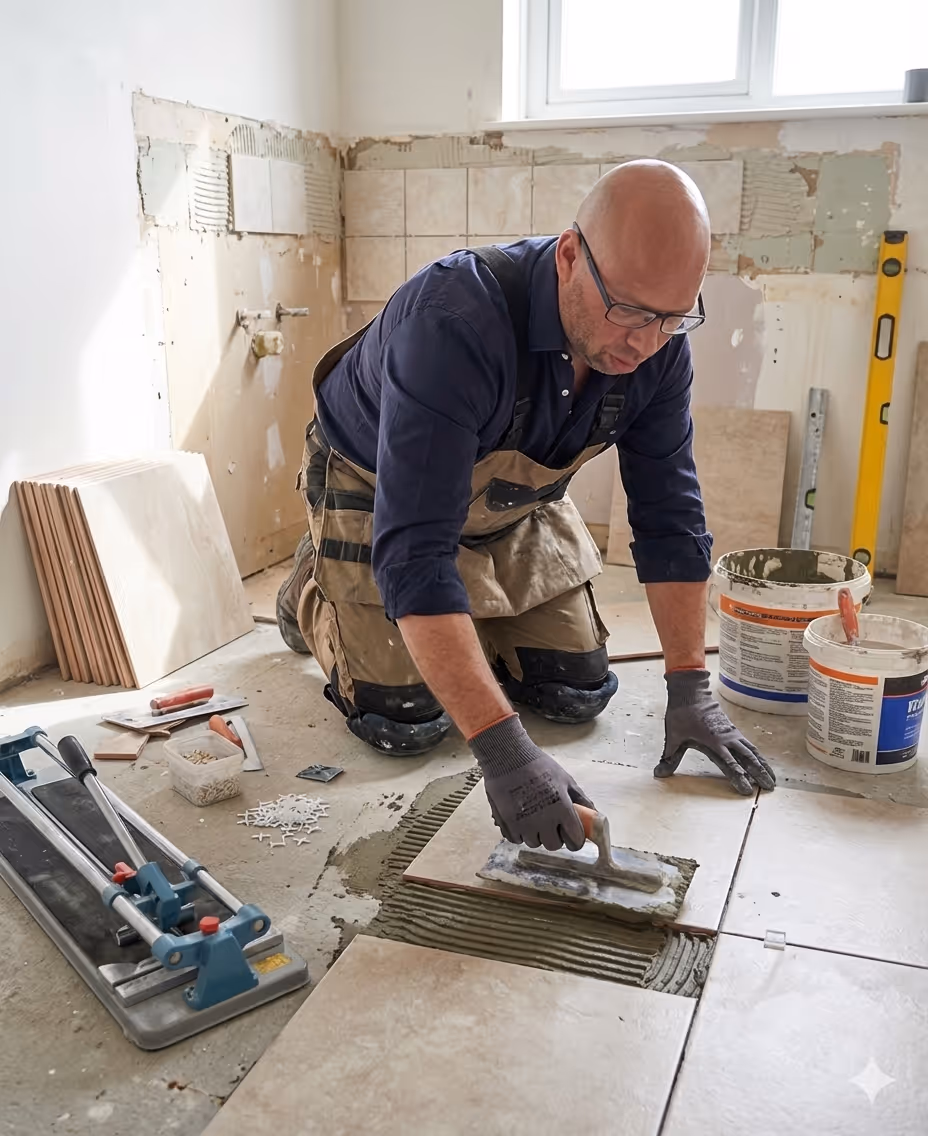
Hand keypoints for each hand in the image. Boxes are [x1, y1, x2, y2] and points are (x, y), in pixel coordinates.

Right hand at [468, 714, 593, 849]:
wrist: (508, 757)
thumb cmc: (538, 766)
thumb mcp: (565, 779)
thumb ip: (581, 799)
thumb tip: (595, 814)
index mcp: (562, 808)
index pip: (575, 840)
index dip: (575, 839)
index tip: (572, 835)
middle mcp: (544, 820)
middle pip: (553, 845)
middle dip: (554, 836)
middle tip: (551, 823)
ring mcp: (524, 824)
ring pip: (534, 842)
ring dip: (536, 834)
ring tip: (533, 816)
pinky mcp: (508, 824)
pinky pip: (516, 839)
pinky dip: (519, 832)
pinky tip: (520, 816)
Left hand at [655, 669, 775, 795]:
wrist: (690, 692)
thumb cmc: (681, 715)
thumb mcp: (673, 737)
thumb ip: (669, 758)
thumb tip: (658, 774)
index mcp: (713, 743)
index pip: (729, 764)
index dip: (739, 778)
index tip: (747, 790)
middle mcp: (726, 739)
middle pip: (747, 759)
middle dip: (759, 774)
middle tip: (769, 788)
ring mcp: (732, 734)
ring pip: (752, 752)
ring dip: (763, 765)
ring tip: (772, 779)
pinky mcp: (733, 730)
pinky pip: (749, 745)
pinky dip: (758, 755)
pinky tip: (762, 762)